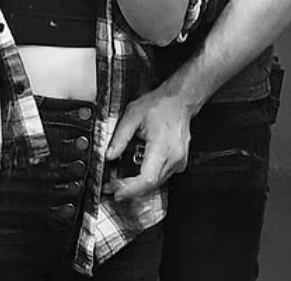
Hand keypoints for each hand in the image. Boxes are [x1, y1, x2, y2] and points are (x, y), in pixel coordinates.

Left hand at [103, 86, 192, 201]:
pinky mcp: (179, 162)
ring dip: (138, 186)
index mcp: (162, 145)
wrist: (180, 100)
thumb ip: (120, 137)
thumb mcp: (133, 114)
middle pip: (151, 184)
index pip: (147, 178)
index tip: (116, 191)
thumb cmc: (160, 105)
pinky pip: (162, 176)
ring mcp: (179, 161)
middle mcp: (173, 157)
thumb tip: (109, 155)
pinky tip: (137, 175)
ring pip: (157, 183)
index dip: (130, 189)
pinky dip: (148, 179)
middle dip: (129, 189)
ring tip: (120, 183)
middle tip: (112, 187)